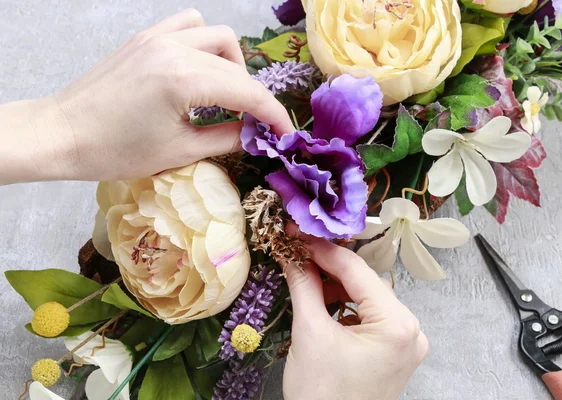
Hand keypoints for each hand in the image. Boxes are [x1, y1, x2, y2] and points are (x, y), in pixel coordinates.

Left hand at [0, 9, 293, 183]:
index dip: (273, 115)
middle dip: (255, 98)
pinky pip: (188, 25)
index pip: (247, 93)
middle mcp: (175, 49)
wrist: (62, 134)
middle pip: (238, 68)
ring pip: (218, 37)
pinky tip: (199, 68)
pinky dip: (204, 43)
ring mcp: (158, 37)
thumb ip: (226, 139)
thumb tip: (253, 134)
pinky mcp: (145, 37)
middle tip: (257, 125)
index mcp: (184, 80)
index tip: (286, 134)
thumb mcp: (178, 151)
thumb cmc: (115, 151)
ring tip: (224, 95)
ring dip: (232, 65)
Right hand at [282, 236, 428, 399]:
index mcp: (398, 324)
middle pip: (364, 283)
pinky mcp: (395, 353)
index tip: (298, 234)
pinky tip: (322, 300)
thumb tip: (292, 253)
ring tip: (305, 276)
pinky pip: (370, 316)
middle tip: (297, 252)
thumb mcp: (309, 333)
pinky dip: (346, 306)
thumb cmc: (321, 395)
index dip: (323, 249)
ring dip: (336, 286)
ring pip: (367, 298)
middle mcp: (411, 330)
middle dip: (329, 268)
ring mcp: (406, 343)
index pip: (357, 271)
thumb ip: (304, 285)